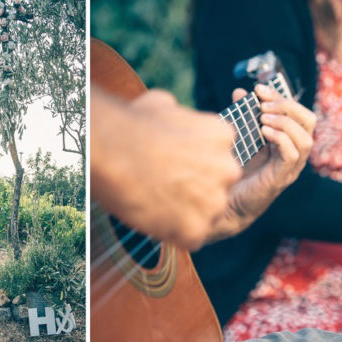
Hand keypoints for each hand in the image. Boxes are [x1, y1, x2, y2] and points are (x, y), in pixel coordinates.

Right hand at [90, 88, 240, 250]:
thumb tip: (173, 113)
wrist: (113, 150)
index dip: (195, 162)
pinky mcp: (199, 230)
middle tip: (165, 185)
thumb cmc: (131, 123)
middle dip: (196, 188)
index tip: (174, 163)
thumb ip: (180, 116)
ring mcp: (216, 202)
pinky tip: (153, 216)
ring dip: (186, 211)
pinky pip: (191, 236)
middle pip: (217, 186)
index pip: (218, 156)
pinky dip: (173, 231)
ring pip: (206, 213)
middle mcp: (229, 169)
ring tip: (155, 200)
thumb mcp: (164, 105)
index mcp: (223, 136)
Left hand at [233, 83, 313, 193]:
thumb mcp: (241, 136)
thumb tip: (239, 91)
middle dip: (288, 106)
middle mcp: (295, 152)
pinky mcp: (282, 178)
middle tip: (264, 105)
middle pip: (309, 121)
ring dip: (285, 123)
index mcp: (288, 140)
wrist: (227, 202)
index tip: (259, 89)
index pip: (297, 112)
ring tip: (262, 119)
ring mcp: (291, 166)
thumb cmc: (235, 170)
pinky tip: (263, 133)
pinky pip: (292, 154)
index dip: (280, 97)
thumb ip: (243, 114)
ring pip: (305, 138)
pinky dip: (281, 139)